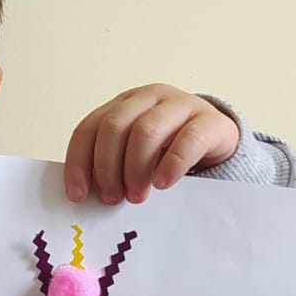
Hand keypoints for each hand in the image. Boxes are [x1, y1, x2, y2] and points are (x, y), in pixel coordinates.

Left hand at [63, 85, 239, 204]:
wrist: (216, 138)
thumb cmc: (167, 149)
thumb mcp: (134, 152)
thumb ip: (111, 165)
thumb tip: (86, 197)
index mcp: (122, 104)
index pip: (88, 128)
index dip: (79, 162)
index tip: (78, 195)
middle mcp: (147, 98)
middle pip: (114, 127)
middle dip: (107, 168)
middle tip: (112, 198)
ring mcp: (179, 104)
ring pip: (146, 131)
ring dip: (135, 169)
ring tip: (136, 196)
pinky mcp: (209, 120)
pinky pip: (187, 139)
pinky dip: (171, 164)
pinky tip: (163, 183)